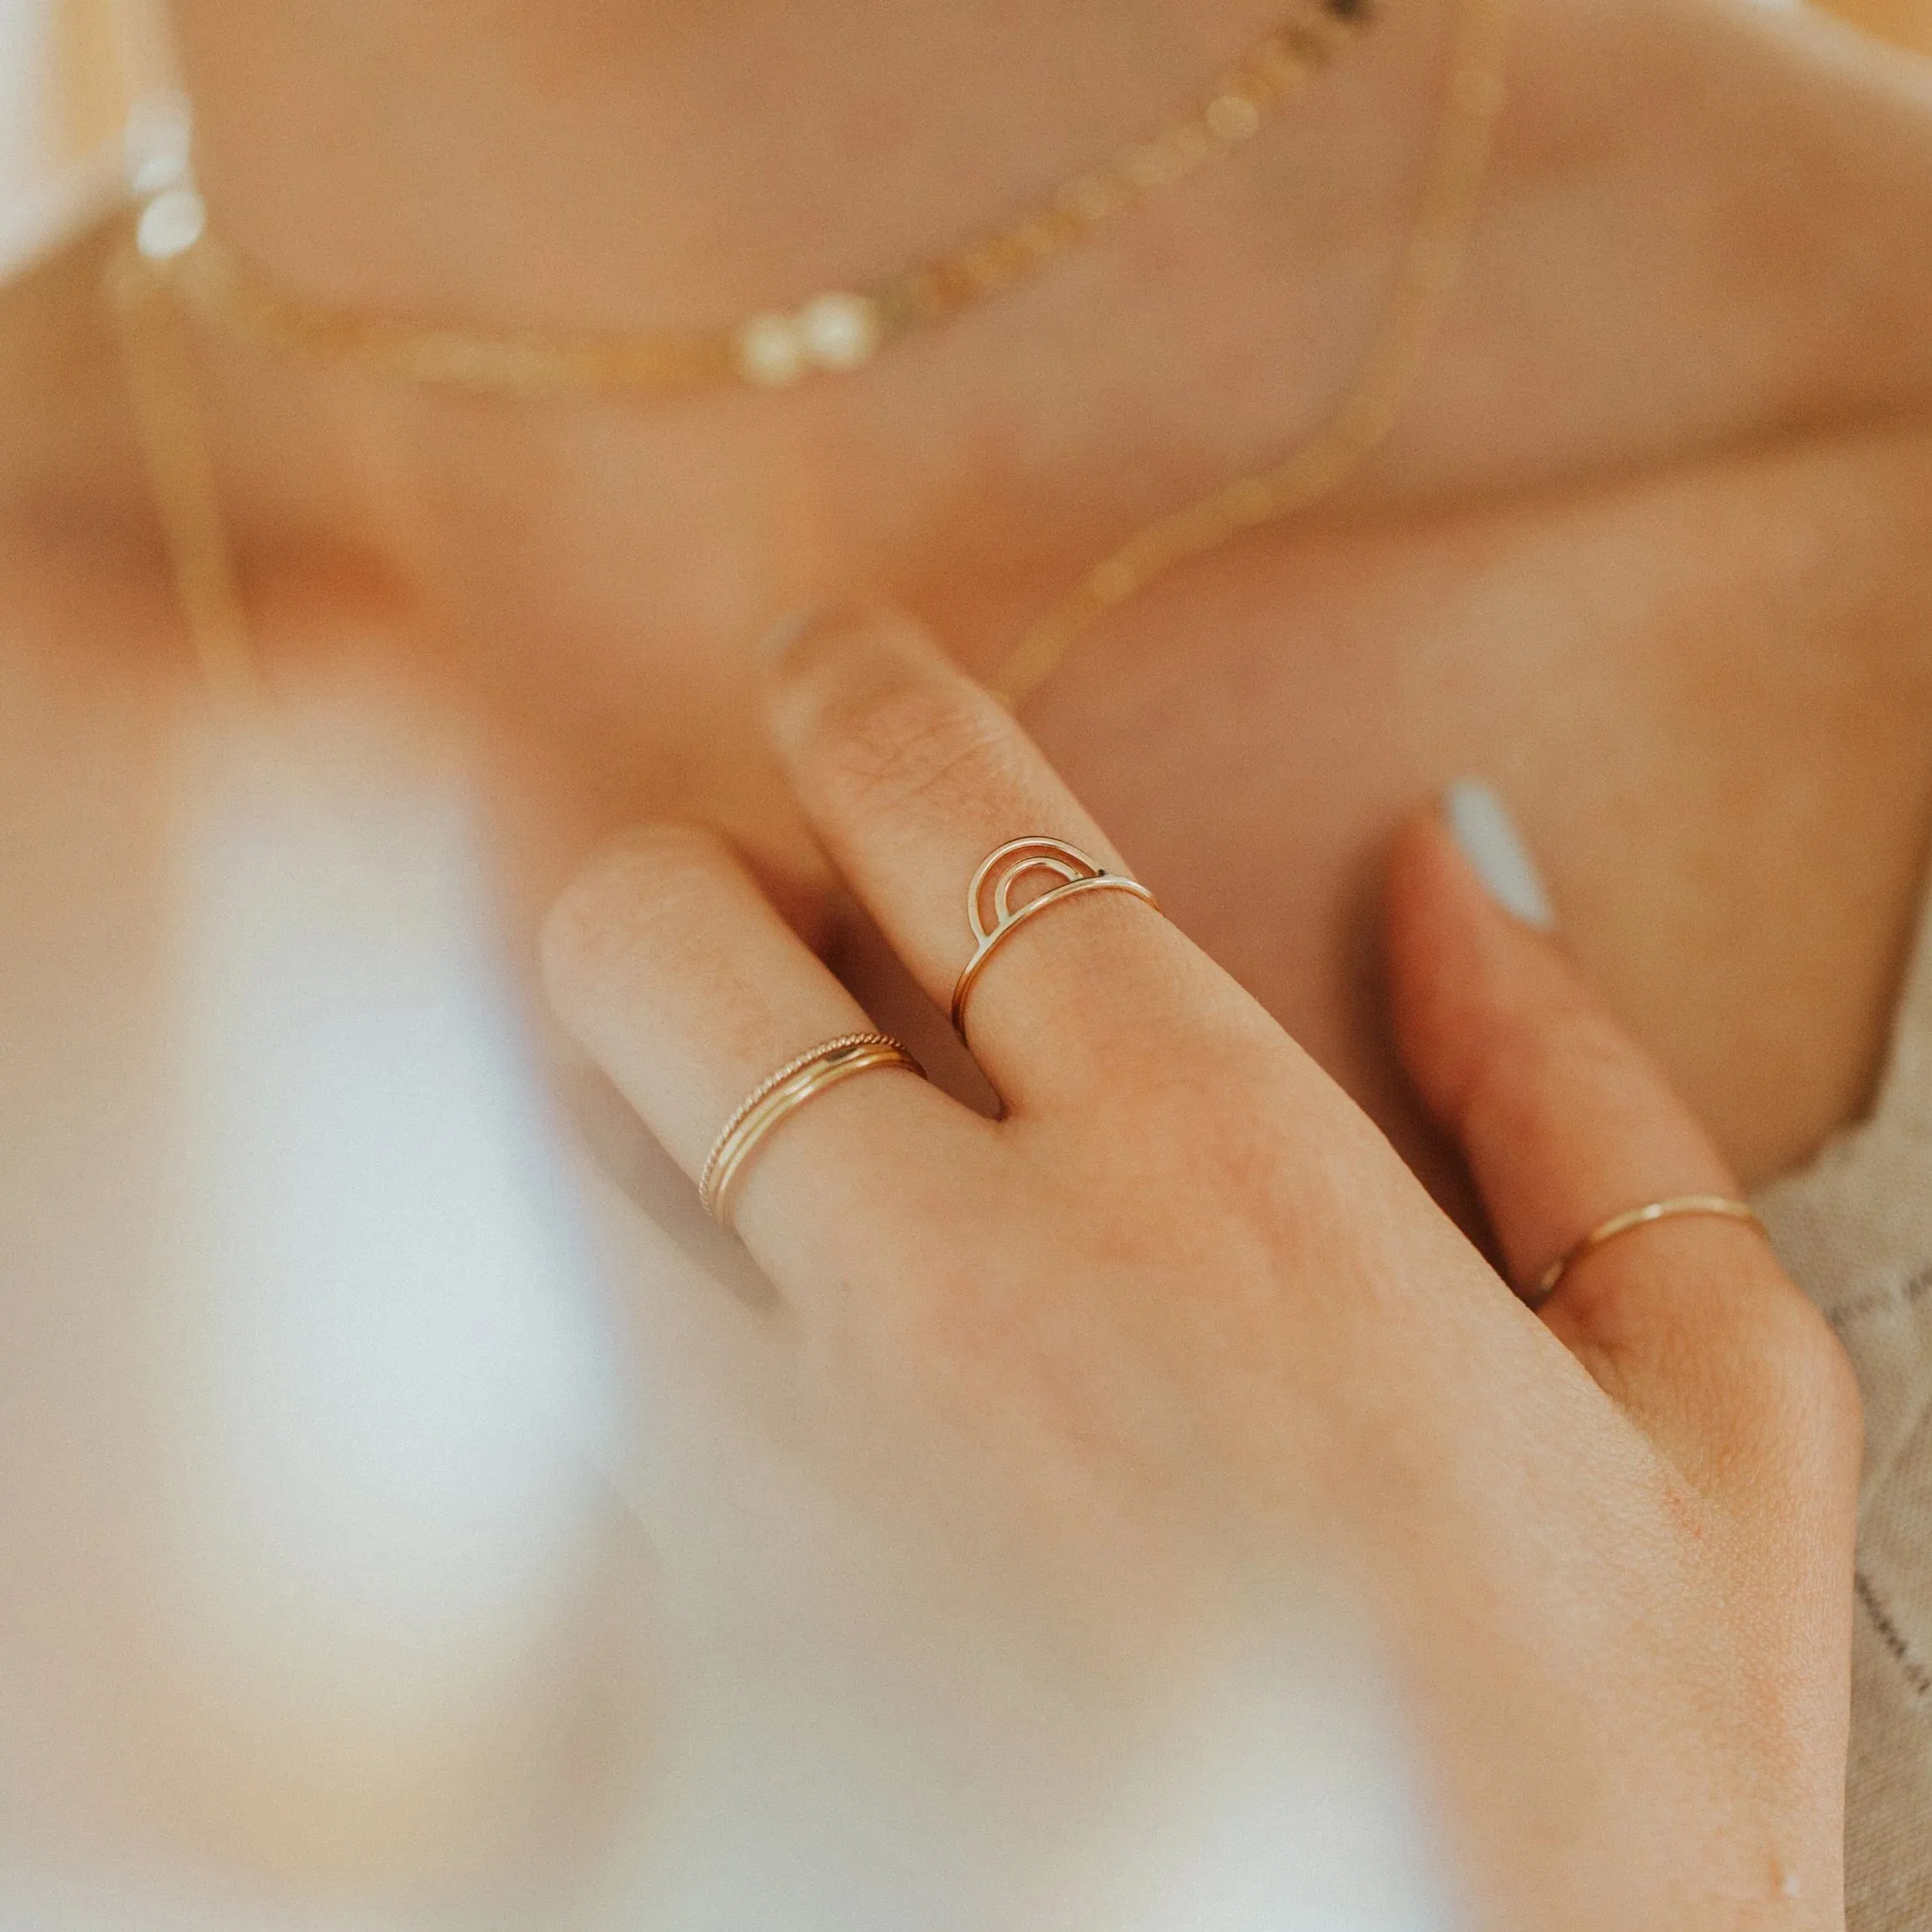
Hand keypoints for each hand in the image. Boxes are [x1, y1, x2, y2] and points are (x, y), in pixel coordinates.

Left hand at [542, 607, 1859, 1930]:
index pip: (963, 820)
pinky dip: (567, 1345)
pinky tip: (690, 1383)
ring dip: (584, 1112)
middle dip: (669, 895)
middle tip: (753, 945)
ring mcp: (788, 1483)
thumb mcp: (1716, 1422)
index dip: (861, 699)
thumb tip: (1453, 858)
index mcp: (1229, 1182)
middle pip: (656, 943)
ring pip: (531, 1160)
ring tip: (699, 1159)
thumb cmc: (1613, 1794)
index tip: (825, 668)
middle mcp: (973, 1290)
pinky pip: (534, 1414)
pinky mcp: (689, 1664)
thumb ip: (1586, 1099)